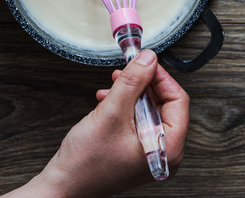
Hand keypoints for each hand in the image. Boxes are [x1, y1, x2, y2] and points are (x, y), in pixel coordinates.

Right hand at [4, 50, 189, 196]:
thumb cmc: (86, 163)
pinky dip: (125, 107)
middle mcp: (165, 152)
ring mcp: (151, 153)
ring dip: (132, 94)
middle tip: (128, 71)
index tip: (145, 63)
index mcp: (169, 147)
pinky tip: (109, 100)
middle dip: (143, 85)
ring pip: (150, 110)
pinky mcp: (137, 151)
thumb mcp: (111, 112)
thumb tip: (148, 60)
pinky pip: (139, 121)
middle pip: (165, 104)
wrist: (66, 184)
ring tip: (113, 86)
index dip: (160, 77)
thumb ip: (132, 82)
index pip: (178, 100)